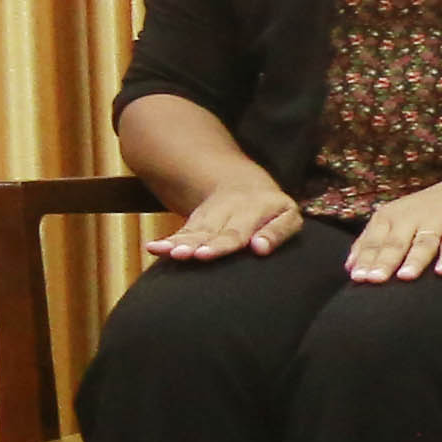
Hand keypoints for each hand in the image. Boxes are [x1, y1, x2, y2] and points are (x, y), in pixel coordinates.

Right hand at [146, 177, 303, 262]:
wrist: (242, 186)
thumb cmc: (272, 210)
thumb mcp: (287, 217)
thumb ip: (278, 232)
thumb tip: (260, 249)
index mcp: (261, 208)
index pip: (251, 228)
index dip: (240, 240)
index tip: (243, 249)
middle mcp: (234, 210)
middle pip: (220, 231)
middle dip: (208, 244)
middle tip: (195, 255)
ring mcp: (212, 215)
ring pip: (197, 231)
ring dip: (182, 243)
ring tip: (170, 254)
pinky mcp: (196, 223)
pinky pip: (182, 232)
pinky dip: (168, 242)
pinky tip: (153, 248)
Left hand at [341, 180, 441, 283]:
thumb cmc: (423, 211)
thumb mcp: (393, 220)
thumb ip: (370, 242)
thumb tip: (350, 267)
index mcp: (389, 216)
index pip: (374, 241)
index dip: (365, 259)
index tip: (358, 278)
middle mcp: (410, 218)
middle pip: (396, 243)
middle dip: (385, 261)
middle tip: (375, 279)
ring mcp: (436, 222)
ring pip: (423, 243)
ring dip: (414, 259)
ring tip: (405, 276)